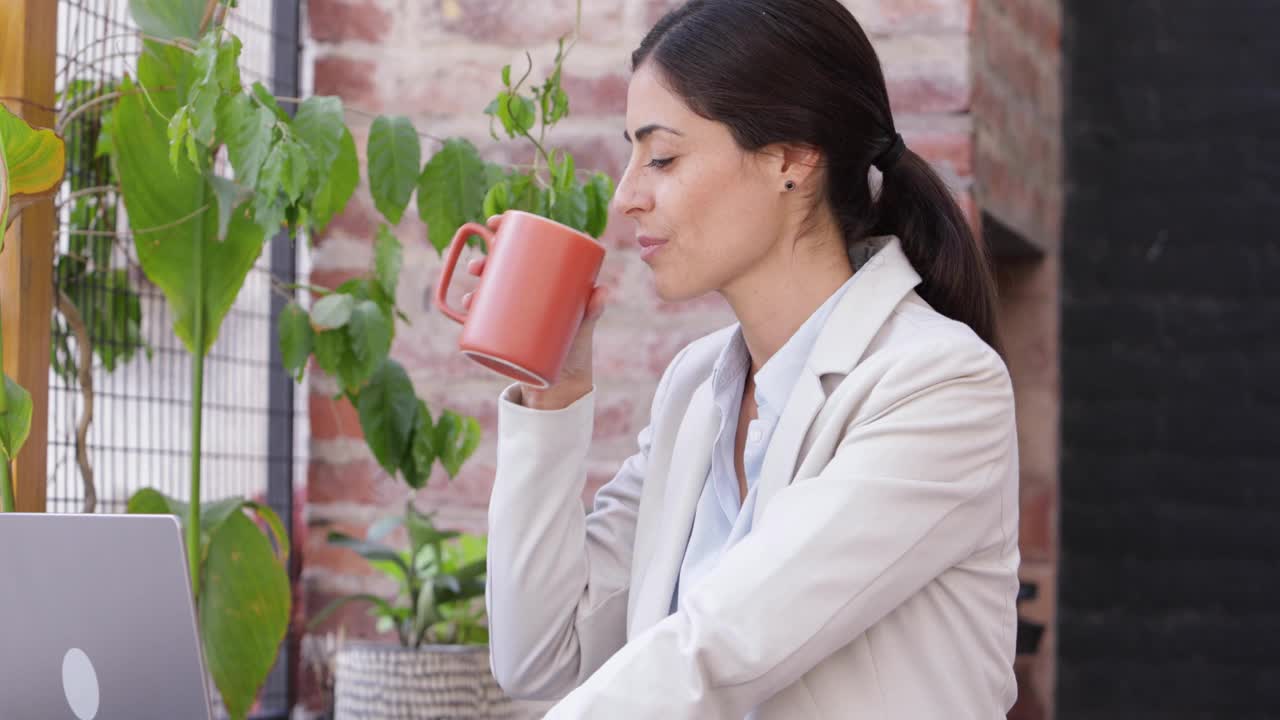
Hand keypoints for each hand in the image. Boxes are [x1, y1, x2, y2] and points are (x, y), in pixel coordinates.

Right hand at [463, 213, 609, 408]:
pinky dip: (472, 310)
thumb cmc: (576, 348)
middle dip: (485, 258)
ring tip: (473, 289)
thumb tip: (602, 292)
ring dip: (476, 282)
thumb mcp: (584, 327)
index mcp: (545, 280)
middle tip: (478, 266)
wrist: (565, 382)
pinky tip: (465, 307)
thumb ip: (593, 310)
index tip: (494, 222)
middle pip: (502, 266)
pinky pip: (485, 316)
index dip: (505, 230)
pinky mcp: (506, 331)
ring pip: (490, 289)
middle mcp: (528, 292)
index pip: (524, 247)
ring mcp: (515, 311)